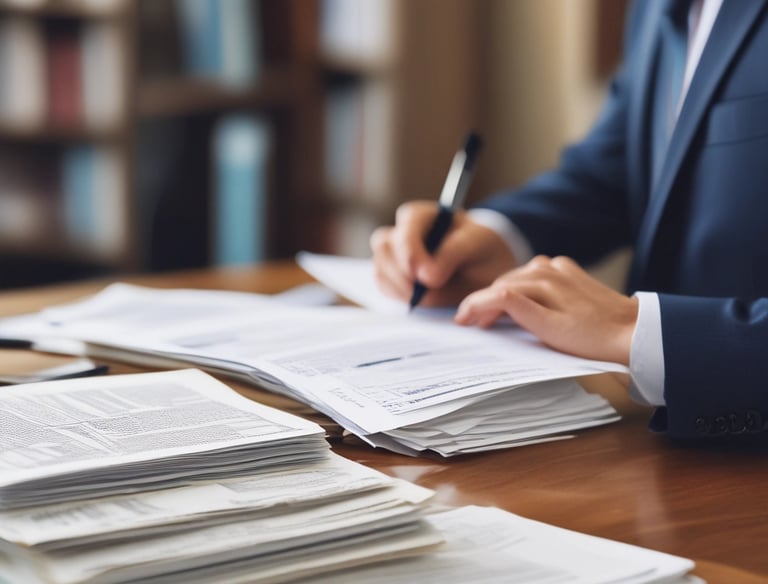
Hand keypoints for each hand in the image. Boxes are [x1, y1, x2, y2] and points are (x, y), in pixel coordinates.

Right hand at [370, 201, 517, 305]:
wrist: (483, 271)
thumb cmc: (481, 251)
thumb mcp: (477, 245)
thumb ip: (453, 254)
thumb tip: (428, 277)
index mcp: (425, 214)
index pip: (407, 224)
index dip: (411, 251)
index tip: (427, 276)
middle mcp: (403, 230)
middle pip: (384, 245)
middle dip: (402, 272)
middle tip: (424, 292)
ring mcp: (393, 252)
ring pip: (380, 266)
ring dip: (401, 286)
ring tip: (429, 295)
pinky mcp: (390, 274)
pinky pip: (382, 284)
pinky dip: (398, 295)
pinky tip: (419, 298)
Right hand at [455, 255, 638, 364]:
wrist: (634, 332)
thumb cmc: (593, 338)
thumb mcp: (550, 329)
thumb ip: (518, 310)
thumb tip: (491, 297)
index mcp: (540, 281)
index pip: (496, 291)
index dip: (474, 305)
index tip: (461, 321)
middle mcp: (547, 269)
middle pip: (503, 283)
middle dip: (484, 302)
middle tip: (470, 323)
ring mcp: (559, 269)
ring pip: (517, 278)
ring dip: (501, 294)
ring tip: (491, 316)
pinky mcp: (569, 273)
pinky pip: (535, 276)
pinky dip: (521, 288)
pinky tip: (521, 301)